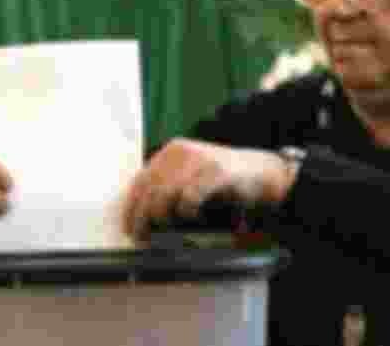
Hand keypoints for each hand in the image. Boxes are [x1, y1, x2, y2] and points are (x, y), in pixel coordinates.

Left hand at [122, 138, 297, 238]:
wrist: (262, 170)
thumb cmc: (223, 181)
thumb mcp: (191, 177)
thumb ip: (169, 188)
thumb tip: (142, 219)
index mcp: (171, 152)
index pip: (141, 179)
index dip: (131, 205)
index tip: (128, 227)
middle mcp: (181, 152)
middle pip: (149, 187)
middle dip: (141, 216)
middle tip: (140, 237)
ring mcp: (199, 160)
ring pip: (164, 192)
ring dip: (159, 217)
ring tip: (160, 233)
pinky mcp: (216, 172)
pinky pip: (190, 195)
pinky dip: (185, 211)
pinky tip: (190, 217)